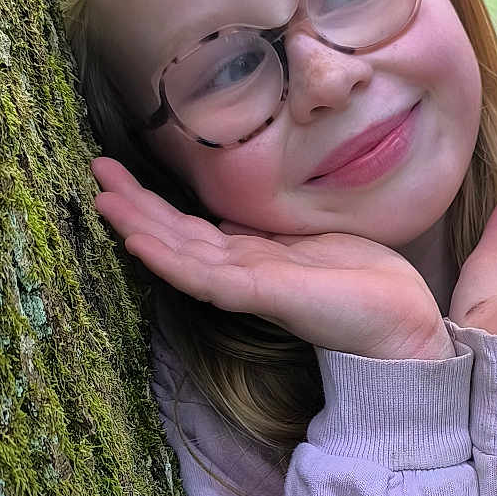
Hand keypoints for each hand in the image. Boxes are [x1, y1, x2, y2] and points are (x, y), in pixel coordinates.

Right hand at [90, 158, 451, 359]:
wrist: (402, 324)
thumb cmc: (367, 285)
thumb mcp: (309, 243)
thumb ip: (268, 233)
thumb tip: (227, 217)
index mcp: (253, 259)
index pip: (192, 229)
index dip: (155, 204)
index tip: (119, 173)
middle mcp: (243, 273)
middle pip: (177, 237)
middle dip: (136, 205)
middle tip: (94, 171)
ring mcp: (250, 286)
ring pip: (183, 254)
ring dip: (141, 227)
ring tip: (102, 199)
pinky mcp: (264, 295)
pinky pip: (208, 278)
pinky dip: (172, 260)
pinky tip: (140, 241)